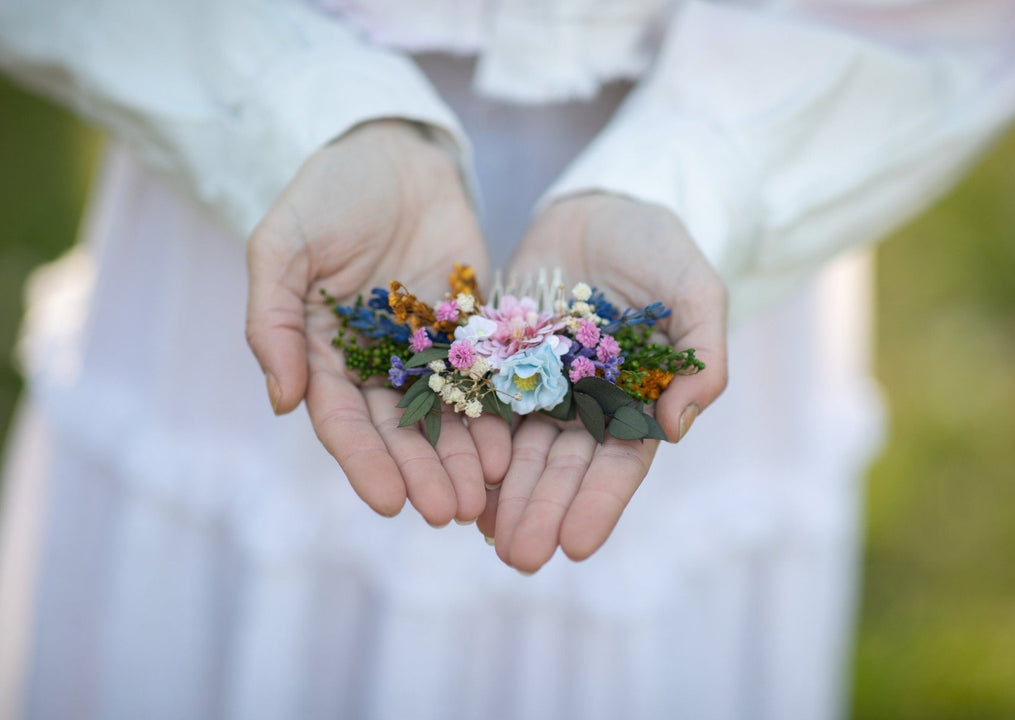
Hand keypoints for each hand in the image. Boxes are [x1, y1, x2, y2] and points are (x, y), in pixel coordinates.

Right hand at [246, 120, 510, 525]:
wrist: (394, 149)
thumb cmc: (328, 192)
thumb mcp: (283, 244)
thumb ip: (272, 319)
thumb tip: (280, 402)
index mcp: (321, 352)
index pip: (343, 420)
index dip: (364, 462)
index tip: (387, 504)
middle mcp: (375, 362)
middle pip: (399, 431)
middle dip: (422, 473)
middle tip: (448, 512)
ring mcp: (426, 348)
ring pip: (445, 414)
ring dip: (461, 456)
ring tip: (484, 492)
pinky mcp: (471, 327)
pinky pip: (486, 375)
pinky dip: (497, 410)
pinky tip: (514, 443)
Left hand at [476, 193, 728, 571]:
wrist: (599, 205)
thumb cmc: (659, 247)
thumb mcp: (695, 290)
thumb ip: (701, 355)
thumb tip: (677, 427)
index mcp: (635, 396)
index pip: (618, 462)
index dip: (598, 503)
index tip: (577, 546)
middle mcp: (584, 401)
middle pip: (561, 466)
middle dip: (543, 511)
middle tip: (519, 558)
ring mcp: (537, 383)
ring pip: (518, 448)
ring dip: (504, 495)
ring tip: (485, 538)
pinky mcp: (496, 358)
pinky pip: (480, 407)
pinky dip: (471, 446)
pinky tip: (458, 483)